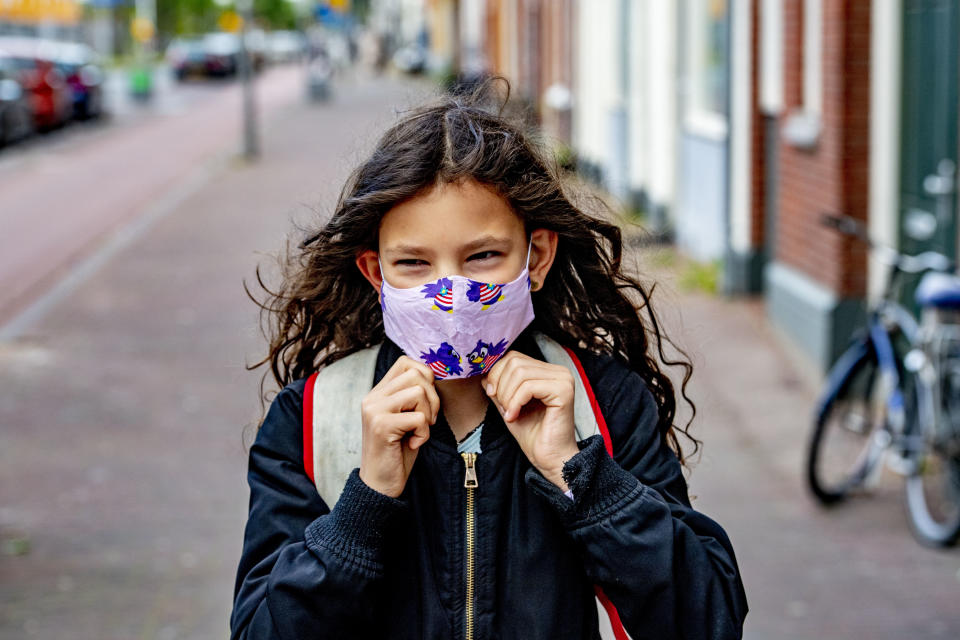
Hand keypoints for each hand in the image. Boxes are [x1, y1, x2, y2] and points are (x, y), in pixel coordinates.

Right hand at [359, 356, 439, 497]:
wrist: (380, 485)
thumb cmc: (398, 452)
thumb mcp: (405, 418)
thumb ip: (412, 396)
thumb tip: (433, 374)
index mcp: (378, 393)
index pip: (406, 362)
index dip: (425, 377)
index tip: (426, 402)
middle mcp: (372, 397)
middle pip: (416, 374)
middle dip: (432, 397)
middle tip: (426, 421)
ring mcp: (374, 410)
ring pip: (418, 392)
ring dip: (428, 415)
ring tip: (418, 431)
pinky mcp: (381, 426)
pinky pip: (419, 418)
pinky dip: (424, 433)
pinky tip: (412, 444)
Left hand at [482, 351, 579, 490]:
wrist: (549, 458)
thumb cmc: (532, 434)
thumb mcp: (507, 405)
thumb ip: (498, 387)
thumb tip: (483, 372)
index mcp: (547, 371)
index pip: (513, 357)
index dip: (496, 373)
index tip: (492, 394)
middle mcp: (558, 371)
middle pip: (515, 362)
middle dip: (501, 385)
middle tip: (503, 407)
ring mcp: (563, 379)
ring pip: (520, 373)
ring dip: (507, 396)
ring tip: (510, 414)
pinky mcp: (563, 391)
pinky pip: (528, 387)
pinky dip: (515, 402)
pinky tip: (514, 416)